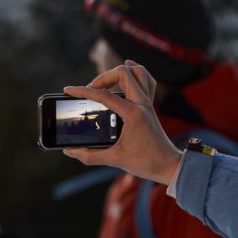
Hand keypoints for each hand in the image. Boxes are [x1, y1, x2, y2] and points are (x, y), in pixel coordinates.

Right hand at [63, 61, 182, 184]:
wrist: (169, 166)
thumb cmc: (145, 162)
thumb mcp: (114, 160)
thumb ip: (90, 156)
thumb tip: (70, 151)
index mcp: (133, 114)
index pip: (103, 95)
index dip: (83, 91)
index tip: (68, 90)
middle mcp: (142, 104)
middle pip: (122, 73)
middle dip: (102, 77)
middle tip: (90, 90)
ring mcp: (148, 103)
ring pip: (138, 72)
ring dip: (121, 71)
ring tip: (106, 78)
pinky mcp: (150, 106)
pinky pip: (146, 80)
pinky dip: (136, 73)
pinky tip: (126, 72)